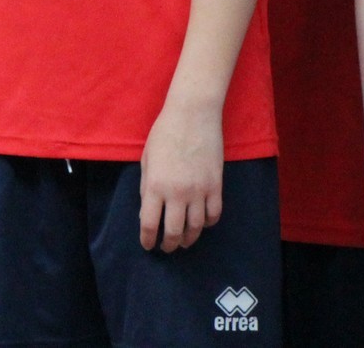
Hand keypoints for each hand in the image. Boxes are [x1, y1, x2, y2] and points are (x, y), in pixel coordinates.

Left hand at [138, 100, 222, 252]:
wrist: (193, 115)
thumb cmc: (164, 133)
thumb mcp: (147, 159)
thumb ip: (147, 186)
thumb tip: (149, 209)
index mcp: (155, 185)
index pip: (149, 223)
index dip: (148, 239)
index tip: (148, 246)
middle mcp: (177, 193)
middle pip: (173, 232)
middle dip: (169, 245)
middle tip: (166, 248)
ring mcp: (199, 191)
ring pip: (196, 227)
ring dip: (189, 238)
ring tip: (183, 241)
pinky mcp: (216, 186)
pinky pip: (214, 214)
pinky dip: (208, 223)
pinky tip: (201, 224)